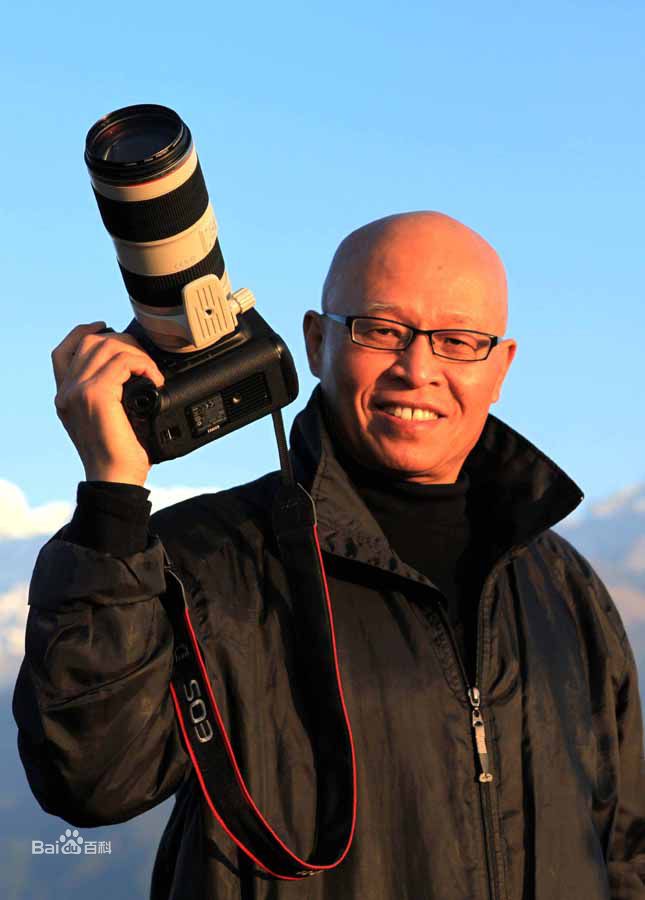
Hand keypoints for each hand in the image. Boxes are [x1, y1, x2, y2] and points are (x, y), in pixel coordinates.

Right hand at [52, 322, 164, 485]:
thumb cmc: (118, 455)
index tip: (106, 328)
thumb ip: (108, 395)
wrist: (116, 479)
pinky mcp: (95, 395)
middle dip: (121, 341)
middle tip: (143, 359)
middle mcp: (66, 391)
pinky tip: (154, 379)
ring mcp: (78, 391)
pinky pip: (122, 362)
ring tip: (151, 372)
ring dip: (135, 353)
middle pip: (89, 342)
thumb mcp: (107, 419)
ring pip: (106, 347)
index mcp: (65, 396)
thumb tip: (131, 372)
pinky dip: (143, 364)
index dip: (84, 332)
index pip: (65, 351)